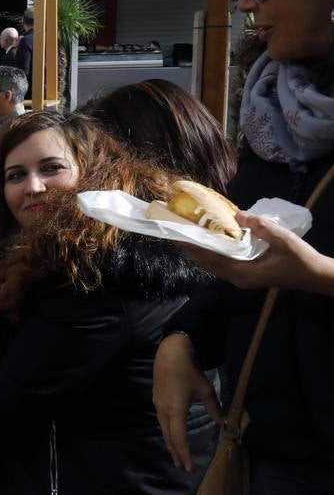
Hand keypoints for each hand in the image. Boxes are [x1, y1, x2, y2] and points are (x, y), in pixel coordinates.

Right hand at [152, 334, 221, 471]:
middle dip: (176, 453)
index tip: (189, 467)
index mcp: (176, 411)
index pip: (179, 438)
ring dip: (171, 443)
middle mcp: (164, 411)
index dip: (184, 454)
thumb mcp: (206, 391)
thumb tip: (223, 422)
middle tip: (183, 467)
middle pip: (169, 437)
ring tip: (177, 455)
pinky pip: (162, 422)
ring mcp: (158, 406)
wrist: (170, 355)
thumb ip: (214, 408)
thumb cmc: (189, 372)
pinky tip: (172, 435)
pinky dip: (168, 433)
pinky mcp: (157, 400)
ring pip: (164, 430)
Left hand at [182, 212, 333, 295]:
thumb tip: (238, 215)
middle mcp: (238, 279)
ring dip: (200, 250)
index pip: (211, 260)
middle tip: (176, 231)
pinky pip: (223, 264)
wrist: (317, 276)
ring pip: (214, 264)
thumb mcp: (284, 240)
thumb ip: (261, 227)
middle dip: (191, 248)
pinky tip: (208, 242)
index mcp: (243, 274)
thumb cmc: (302, 260)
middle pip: (208, 263)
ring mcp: (242, 278)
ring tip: (187, 235)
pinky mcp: (247, 275)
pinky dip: (213, 253)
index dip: (192, 248)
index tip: (176, 236)